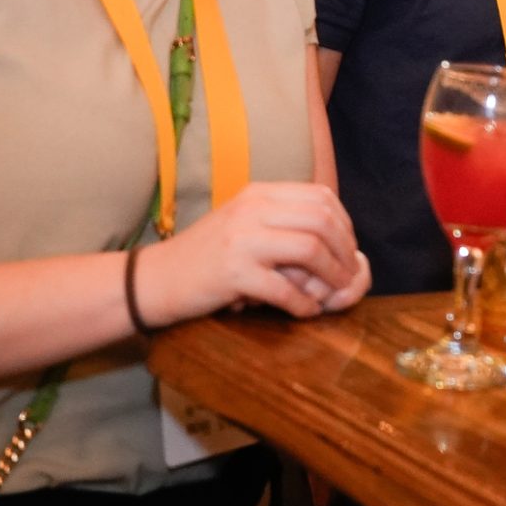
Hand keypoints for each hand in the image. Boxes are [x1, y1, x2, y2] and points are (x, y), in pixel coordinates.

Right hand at [138, 182, 366, 323]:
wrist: (155, 279)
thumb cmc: (206, 255)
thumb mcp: (245, 223)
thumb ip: (283, 222)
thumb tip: (337, 238)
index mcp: (260, 193)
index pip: (321, 196)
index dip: (345, 224)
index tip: (348, 249)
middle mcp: (252, 209)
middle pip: (322, 220)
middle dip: (345, 251)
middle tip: (349, 275)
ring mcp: (242, 240)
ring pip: (310, 249)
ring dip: (332, 275)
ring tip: (336, 293)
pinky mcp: (232, 273)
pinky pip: (284, 288)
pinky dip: (303, 303)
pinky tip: (306, 312)